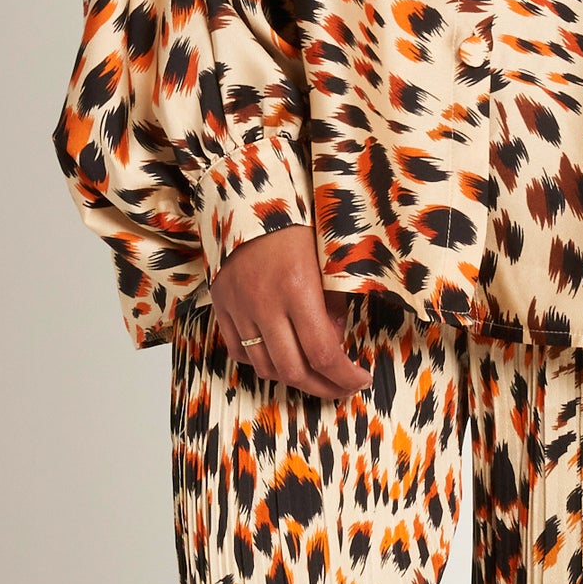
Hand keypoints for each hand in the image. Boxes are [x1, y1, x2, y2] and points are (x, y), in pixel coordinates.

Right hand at [209, 224, 371, 400]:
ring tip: (314, 376)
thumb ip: (333, 304)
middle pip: (294, 371)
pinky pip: (240, 352)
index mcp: (298, 289)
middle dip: (324, 388)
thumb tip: (333, 342)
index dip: (345, 376)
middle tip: (342, 389)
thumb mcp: (327, 258)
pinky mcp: (222, 306)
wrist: (246, 195)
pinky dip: (262, 362)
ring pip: (265, 367)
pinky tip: (280, 357)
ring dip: (293, 379)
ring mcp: (239, 308)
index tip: (360, 379)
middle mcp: (265, 305)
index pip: (324, 354)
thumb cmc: (295, 221)